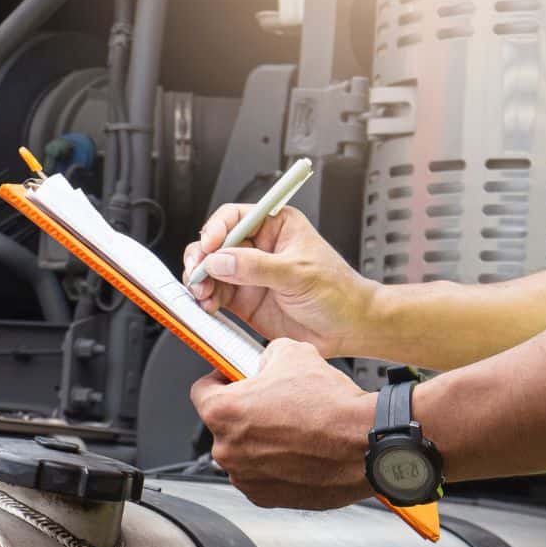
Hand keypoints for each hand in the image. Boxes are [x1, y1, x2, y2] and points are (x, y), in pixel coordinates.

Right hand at [182, 204, 373, 357]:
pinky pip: (216, 295)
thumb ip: (257, 267)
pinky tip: (208, 305)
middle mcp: (258, 248)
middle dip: (201, 258)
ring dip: (200, 281)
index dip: (217, 229)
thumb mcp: (298, 273)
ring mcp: (249, 275)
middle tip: (197, 273)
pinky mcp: (244, 300)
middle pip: (216, 245)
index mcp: (275, 227)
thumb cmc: (337, 292)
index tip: (209, 246)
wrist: (349, 328)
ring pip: (211, 271)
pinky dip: (206, 300)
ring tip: (202, 294)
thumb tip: (220, 260)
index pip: (235, 218)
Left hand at [190, 338, 374, 509]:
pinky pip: (260, 475)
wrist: (366, 444)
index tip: (231, 380)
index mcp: (223, 412)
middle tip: (273, 403)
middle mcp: (228, 449)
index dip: (219, 380)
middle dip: (245, 413)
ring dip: (259, 441)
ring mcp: (246, 477)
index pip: (201, 391)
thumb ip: (265, 356)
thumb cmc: (331, 405)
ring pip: (243, 452)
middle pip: (224, 424)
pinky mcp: (266, 498)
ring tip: (293, 428)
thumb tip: (263, 362)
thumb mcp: (293, 353)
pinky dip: (274, 464)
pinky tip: (299, 450)